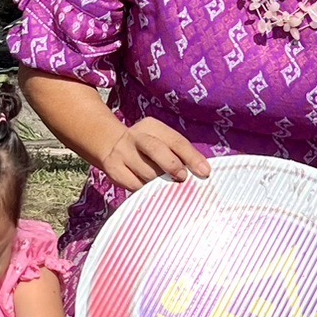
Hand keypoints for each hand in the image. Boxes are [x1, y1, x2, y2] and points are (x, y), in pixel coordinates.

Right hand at [97, 119, 211, 192]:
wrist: (111, 144)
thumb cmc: (148, 148)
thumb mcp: (162, 141)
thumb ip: (179, 154)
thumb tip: (200, 173)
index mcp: (153, 127)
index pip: (176, 140)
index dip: (191, 157)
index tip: (204, 172)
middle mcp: (136, 136)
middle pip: (156, 150)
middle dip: (172, 166)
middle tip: (182, 178)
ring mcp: (122, 152)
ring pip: (146, 173)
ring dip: (159, 182)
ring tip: (162, 182)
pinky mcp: (113, 168)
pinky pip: (135, 185)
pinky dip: (145, 189)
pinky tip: (146, 186)